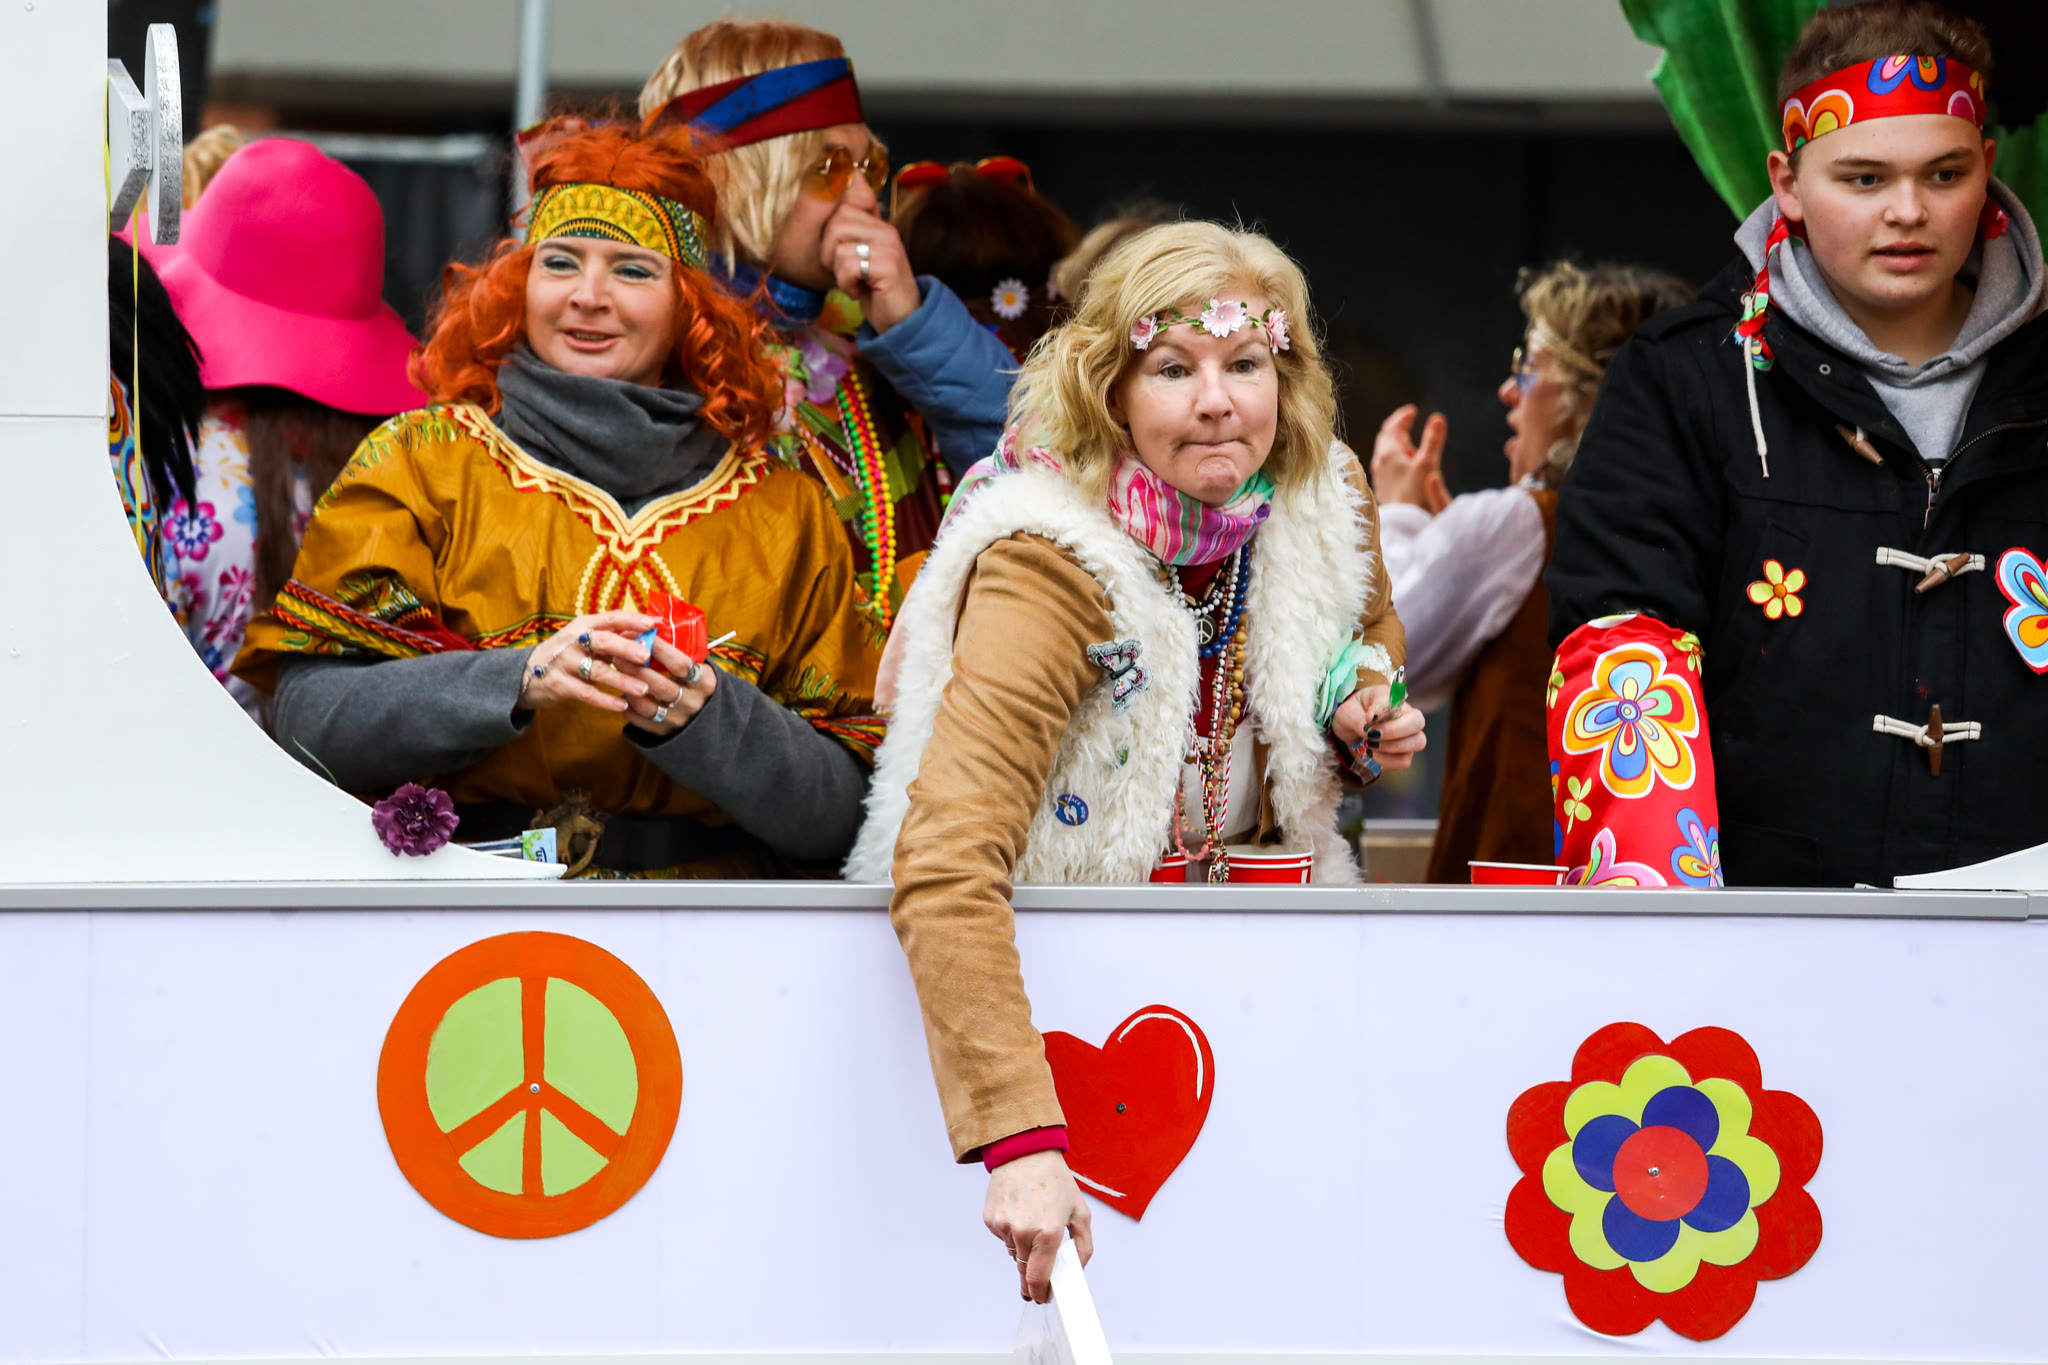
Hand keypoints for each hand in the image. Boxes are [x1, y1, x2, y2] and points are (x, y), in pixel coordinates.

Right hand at [517, 611, 655, 713]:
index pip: (611, 618)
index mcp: (584, 625)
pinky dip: (604, 700)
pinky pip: (585, 693)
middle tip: (646, 656)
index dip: (633, 619)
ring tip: (643, 689)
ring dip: (622, 680)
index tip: (654, 623)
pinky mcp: (558, 684)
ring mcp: (563, 662)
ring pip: (597, 670)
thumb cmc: (567, 655)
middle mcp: (573, 640)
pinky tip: (621, 706)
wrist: (525, 674)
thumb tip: (648, 636)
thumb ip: (613, 638)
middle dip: (625, 647)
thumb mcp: (586, 641)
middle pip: (603, 641)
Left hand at [617, 636, 718, 737]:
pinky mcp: (665, 733)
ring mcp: (678, 720)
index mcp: (704, 683)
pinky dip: (628, 707)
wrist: (712, 720)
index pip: (680, 664)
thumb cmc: (698, 684)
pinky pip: (640, 720)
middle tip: (617, 655)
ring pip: (646, 705)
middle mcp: (692, 703)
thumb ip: (680, 653)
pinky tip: (624, 694)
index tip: (640, 636)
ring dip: (628, 688)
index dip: (659, 649)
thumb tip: (649, 629)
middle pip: (660, 685)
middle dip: (635, 668)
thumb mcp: (700, 668)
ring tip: (617, 674)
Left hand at [819, 199, 920, 332]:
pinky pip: (849, 267)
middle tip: (843, 272)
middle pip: (836, 224)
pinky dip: (846, 285)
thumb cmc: (878, 292)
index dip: (830, 234)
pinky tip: (858, 292)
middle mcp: (886, 232)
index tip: (841, 256)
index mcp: (880, 226)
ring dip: (839, 273)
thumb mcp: (862, 259)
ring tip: (854, 283)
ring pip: (840, 249)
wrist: (903, 320)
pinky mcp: (887, 267)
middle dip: (828, 252)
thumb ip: (850, 238)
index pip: (843, 208)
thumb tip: (827, 222)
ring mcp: (889, 248)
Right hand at [985, 1149, 1092, 1304]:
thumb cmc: (1055, 1180)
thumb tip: (1076, 1269)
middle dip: (1032, 1275)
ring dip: (1022, 1248)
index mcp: (1048, 1232)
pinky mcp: (991, 1220)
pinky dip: (1012, 1233)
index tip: (1043, 1298)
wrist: (1025, 1152)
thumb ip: (1083, 1246)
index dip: (1041, 1292)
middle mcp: (1023, 1232)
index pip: (1038, 1277)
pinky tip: (1019, 1212)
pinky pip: (1003, 1238)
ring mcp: (1004, 1226)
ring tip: (1032, 1222)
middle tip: (1039, 1273)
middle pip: (1024, 1270)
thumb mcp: (1080, 1212)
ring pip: (1013, 1253)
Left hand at [1332, 682, 1426, 771]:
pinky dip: (1386, 760)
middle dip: (1394, 731)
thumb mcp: (1346, 712)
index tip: (1369, 717)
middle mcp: (1406, 715)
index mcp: (1391, 699)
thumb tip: (1370, 723)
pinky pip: (1405, 760)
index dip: (1384, 710)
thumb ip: (1357, 717)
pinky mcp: (1404, 753)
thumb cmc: (1352, 714)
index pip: (1397, 700)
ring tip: (1370, 744)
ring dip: (1391, 747)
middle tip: (1371, 734)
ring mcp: (1409, 735)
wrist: (1348, 731)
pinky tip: (1372, 754)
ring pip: (1418, 742)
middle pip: (1418, 721)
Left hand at [1370, 403, 1450, 511]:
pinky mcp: (1383, 487)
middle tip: (1409, 421)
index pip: (1392, 427)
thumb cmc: (1415, 494)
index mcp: (1388, 452)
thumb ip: (1432, 440)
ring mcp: (1380, 475)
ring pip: (1385, 453)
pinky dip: (1396, 457)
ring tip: (1408, 441)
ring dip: (1397, 443)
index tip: (1412, 411)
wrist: (1403, 523)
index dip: (1403, 417)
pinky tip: (1404, 465)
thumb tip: (1437, 417)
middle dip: (1398, 428)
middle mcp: (1380, 462)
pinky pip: (1387, 465)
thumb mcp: (1427, 463)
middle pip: (1386, 438)